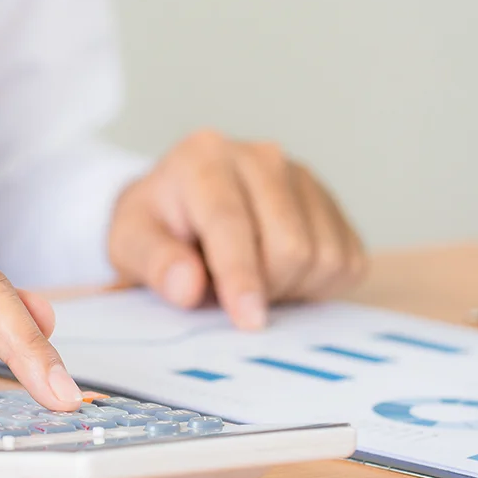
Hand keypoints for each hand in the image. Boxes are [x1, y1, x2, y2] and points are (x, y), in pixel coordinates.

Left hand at [108, 131, 365, 327]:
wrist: (180, 205)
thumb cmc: (155, 225)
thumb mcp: (129, 243)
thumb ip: (154, 263)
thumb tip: (187, 286)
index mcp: (206, 158)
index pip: (232, 224)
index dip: (241, 278)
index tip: (249, 319)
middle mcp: (262, 157)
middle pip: (290, 247)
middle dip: (262, 288)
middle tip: (227, 294)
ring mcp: (303, 177)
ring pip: (323, 257)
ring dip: (288, 288)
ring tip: (249, 276)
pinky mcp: (331, 202)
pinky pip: (347, 262)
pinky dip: (316, 284)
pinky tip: (279, 273)